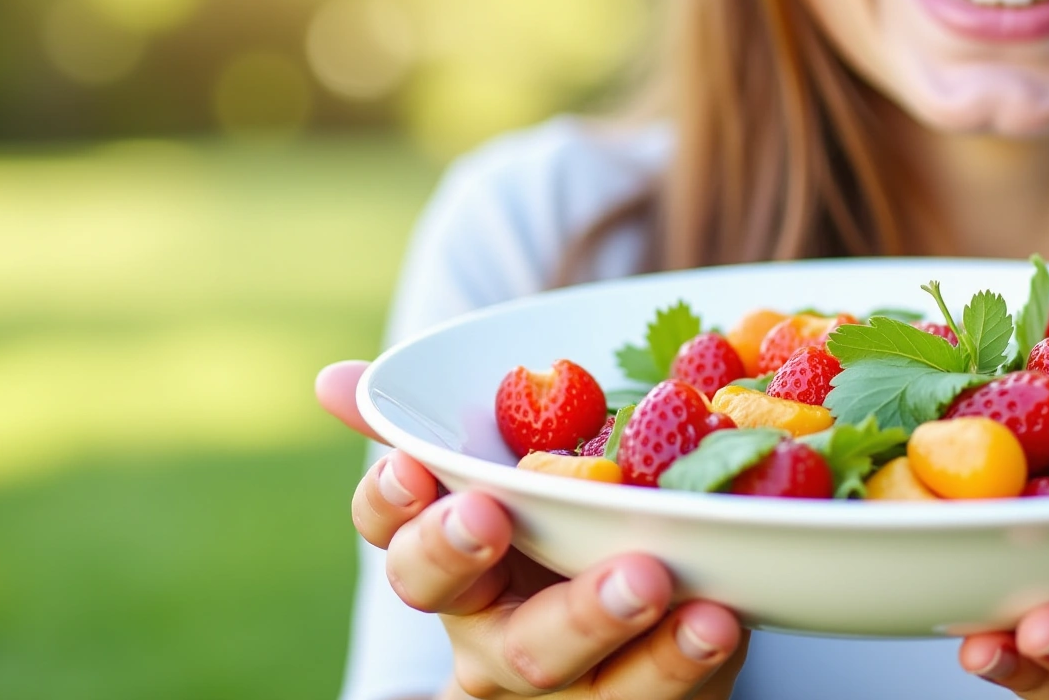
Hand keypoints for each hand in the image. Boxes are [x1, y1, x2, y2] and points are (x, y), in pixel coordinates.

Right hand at [315, 361, 744, 698]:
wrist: (645, 639)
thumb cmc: (564, 537)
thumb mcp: (518, 475)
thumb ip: (442, 423)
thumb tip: (331, 380)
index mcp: (450, 555)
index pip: (391, 528)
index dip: (392, 501)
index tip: (411, 464)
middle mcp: (487, 626)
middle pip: (452, 598)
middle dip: (466, 557)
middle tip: (495, 517)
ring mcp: (560, 683)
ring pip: (555, 662)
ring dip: (599, 617)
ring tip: (649, 576)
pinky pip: (651, 697)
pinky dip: (684, 660)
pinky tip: (717, 619)